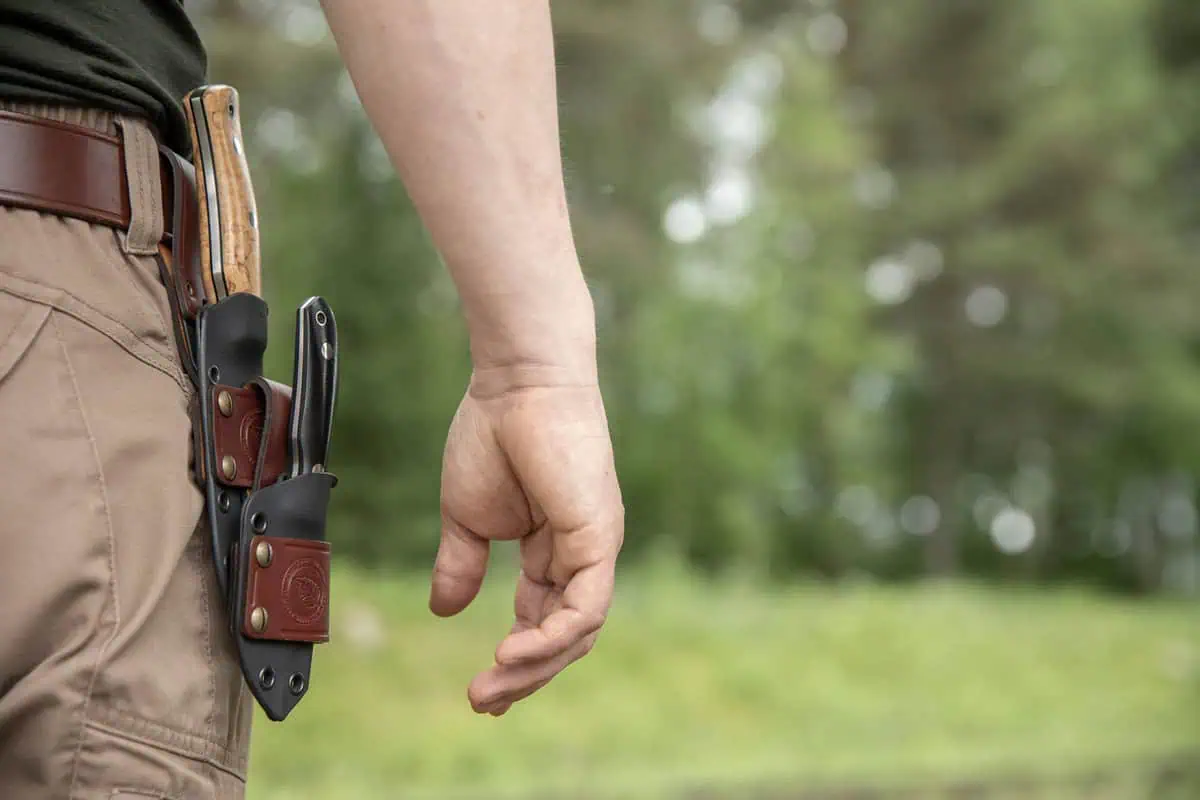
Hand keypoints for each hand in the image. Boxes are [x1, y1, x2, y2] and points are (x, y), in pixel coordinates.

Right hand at [431, 376, 623, 715]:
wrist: (514, 386)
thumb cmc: (492, 436)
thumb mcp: (467, 518)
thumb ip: (462, 565)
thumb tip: (444, 612)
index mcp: (553, 550)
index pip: (543, 619)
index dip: (517, 659)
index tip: (482, 692)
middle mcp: (581, 555)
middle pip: (563, 635)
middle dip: (524, 675)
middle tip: (482, 701)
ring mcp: (595, 548)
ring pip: (578, 631)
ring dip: (534, 667)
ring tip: (491, 687)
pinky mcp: (599, 538)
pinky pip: (585, 607)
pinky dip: (552, 637)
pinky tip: (512, 653)